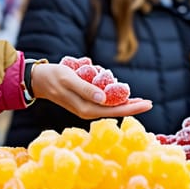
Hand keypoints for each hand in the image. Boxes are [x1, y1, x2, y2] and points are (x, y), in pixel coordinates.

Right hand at [29, 63, 151, 119]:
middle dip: (132, 107)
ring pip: (111, 107)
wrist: (39, 80)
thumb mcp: (69, 79)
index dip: (132, 107)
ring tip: (139, 99)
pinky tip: (122, 95)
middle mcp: (88, 111)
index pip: (114, 110)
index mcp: (85, 108)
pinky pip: (104, 103)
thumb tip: (104, 99)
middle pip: (115, 111)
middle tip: (150, 102)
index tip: (147, 103)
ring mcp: (87, 108)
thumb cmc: (54, 77)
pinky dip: (114, 99)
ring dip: (124, 103)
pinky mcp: (85, 103)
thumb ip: (86, 89)